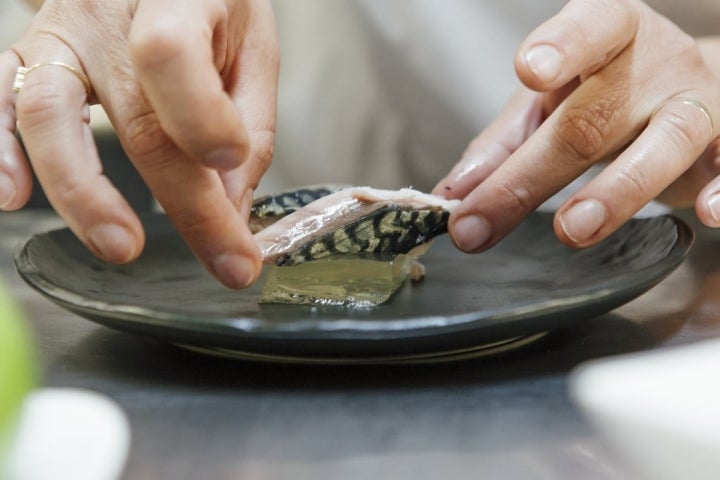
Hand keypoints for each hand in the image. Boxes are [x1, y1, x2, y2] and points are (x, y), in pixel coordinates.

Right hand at [0, 0, 278, 288]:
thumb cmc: (212, 5)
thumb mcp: (252, 48)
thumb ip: (249, 124)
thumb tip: (231, 209)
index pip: (171, 57)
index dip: (201, 119)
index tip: (232, 165)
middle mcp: (105, 13)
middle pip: (135, 118)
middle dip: (187, 204)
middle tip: (227, 262)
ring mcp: (57, 35)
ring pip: (47, 115)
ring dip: (83, 194)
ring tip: (120, 246)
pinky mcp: (27, 56)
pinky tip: (12, 198)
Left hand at [434, 0, 719, 251]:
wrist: (688, 87)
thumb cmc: (604, 93)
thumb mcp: (546, 107)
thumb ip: (500, 148)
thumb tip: (450, 198)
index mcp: (605, 34)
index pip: (588, 28)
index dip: (562, 45)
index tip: (530, 69)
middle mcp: (655, 62)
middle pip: (593, 117)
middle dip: (532, 175)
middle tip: (480, 223)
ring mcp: (697, 101)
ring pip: (666, 141)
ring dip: (618, 190)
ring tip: (573, 229)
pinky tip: (708, 214)